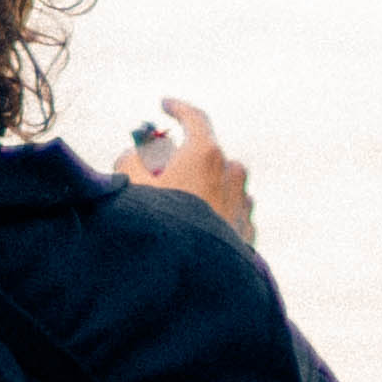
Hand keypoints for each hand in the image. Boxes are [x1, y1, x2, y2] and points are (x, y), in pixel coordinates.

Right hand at [118, 97, 255, 248]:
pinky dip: (212, 211)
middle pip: (206, 154)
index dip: (176, 108)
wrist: (198, 276)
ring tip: (173, 210)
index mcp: (206, 154)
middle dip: (182, 158)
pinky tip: (191, 229)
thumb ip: (131, 159)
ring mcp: (244, 202)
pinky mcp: (250, 228)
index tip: (164, 105)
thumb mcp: (132, 184)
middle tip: (156, 173)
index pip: (194, 118)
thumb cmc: (163, 225)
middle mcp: (232, 173)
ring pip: (220, 184)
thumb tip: (139, 155)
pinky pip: (230, 209)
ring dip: (200, 187)